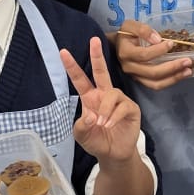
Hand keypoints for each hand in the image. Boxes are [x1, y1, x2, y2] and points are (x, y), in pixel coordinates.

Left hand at [62, 38, 142, 164]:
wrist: (113, 154)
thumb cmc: (96, 141)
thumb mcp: (82, 135)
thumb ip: (81, 126)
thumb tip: (91, 115)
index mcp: (90, 98)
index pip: (80, 79)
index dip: (72, 66)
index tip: (63, 52)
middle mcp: (104, 95)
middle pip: (101, 71)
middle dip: (97, 55)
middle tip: (94, 40)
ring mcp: (119, 100)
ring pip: (112, 93)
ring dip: (105, 109)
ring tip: (102, 124)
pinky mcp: (131, 108)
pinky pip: (122, 106)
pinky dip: (114, 116)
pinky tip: (110, 125)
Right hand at [112, 20, 191, 90]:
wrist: (117, 47)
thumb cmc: (125, 35)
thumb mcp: (130, 26)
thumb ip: (142, 29)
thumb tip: (158, 39)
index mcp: (126, 53)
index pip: (144, 55)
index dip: (159, 50)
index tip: (172, 43)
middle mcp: (129, 68)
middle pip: (152, 72)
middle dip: (172, 67)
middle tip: (188, 61)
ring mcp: (135, 77)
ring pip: (155, 83)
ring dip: (174, 78)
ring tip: (188, 71)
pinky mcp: (141, 81)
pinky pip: (156, 85)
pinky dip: (170, 81)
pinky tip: (181, 75)